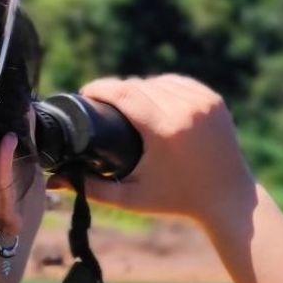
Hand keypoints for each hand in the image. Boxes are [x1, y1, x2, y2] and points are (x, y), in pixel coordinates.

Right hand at [71, 75, 255, 225]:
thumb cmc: (178, 201)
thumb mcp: (132, 198)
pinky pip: (179, 83)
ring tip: (123, 99)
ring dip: (139, 87)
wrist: (229, 199)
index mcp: (165, 130)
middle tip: (100, 101)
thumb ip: (92, 188)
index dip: (100, 88)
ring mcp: (203, 102)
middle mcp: (186, 110)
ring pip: (158, 82)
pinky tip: (150, 94)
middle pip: (138, 85)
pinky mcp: (214, 100)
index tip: (85, 93)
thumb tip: (53, 181)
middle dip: (117, 90)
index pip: (123, 93)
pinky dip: (162, 87)